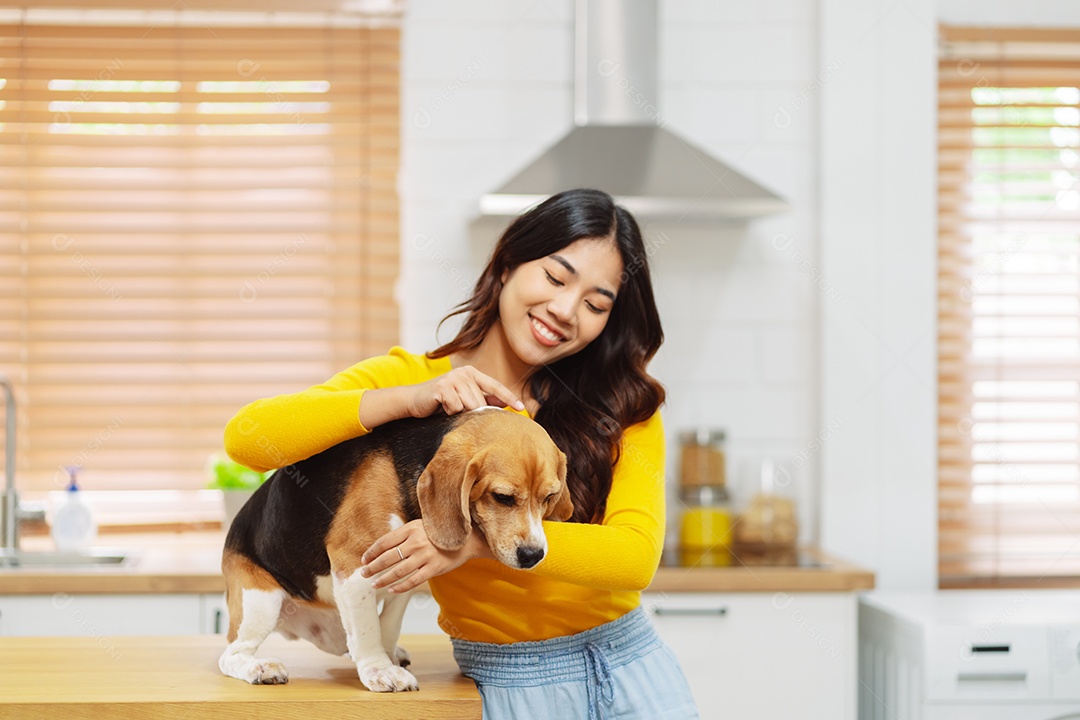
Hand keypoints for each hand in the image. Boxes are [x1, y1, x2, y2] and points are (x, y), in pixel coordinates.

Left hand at [359, 519, 492, 592]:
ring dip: (383, 579)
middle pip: (388, 558)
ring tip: (374, 584)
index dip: (371, 552)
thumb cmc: (439, 534)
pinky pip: (412, 581)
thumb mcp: (420, 527)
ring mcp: (425, 556)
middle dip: (373, 567)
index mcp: (411, 529)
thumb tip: (380, 549)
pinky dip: (400, 587)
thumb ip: (403, 535)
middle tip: (364, 574)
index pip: (384, 542)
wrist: (465, 540)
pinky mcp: (433, 568)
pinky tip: (391, 590)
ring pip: (398, 572)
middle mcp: (417, 542)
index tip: (364, 559)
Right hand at [406, 366, 524, 416]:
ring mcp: (453, 378)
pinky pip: (456, 408)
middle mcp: (464, 373)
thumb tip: (503, 404)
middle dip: (472, 412)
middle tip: (456, 411)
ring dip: (459, 413)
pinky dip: (449, 413)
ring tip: (448, 408)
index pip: (495, 386)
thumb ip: (482, 399)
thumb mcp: (463, 399)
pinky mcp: (442, 387)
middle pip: (481, 402)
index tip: (521, 408)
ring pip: (470, 406)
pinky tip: (441, 407)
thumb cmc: (440, 402)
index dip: (509, 397)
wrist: (413, 401)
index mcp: (472, 373)